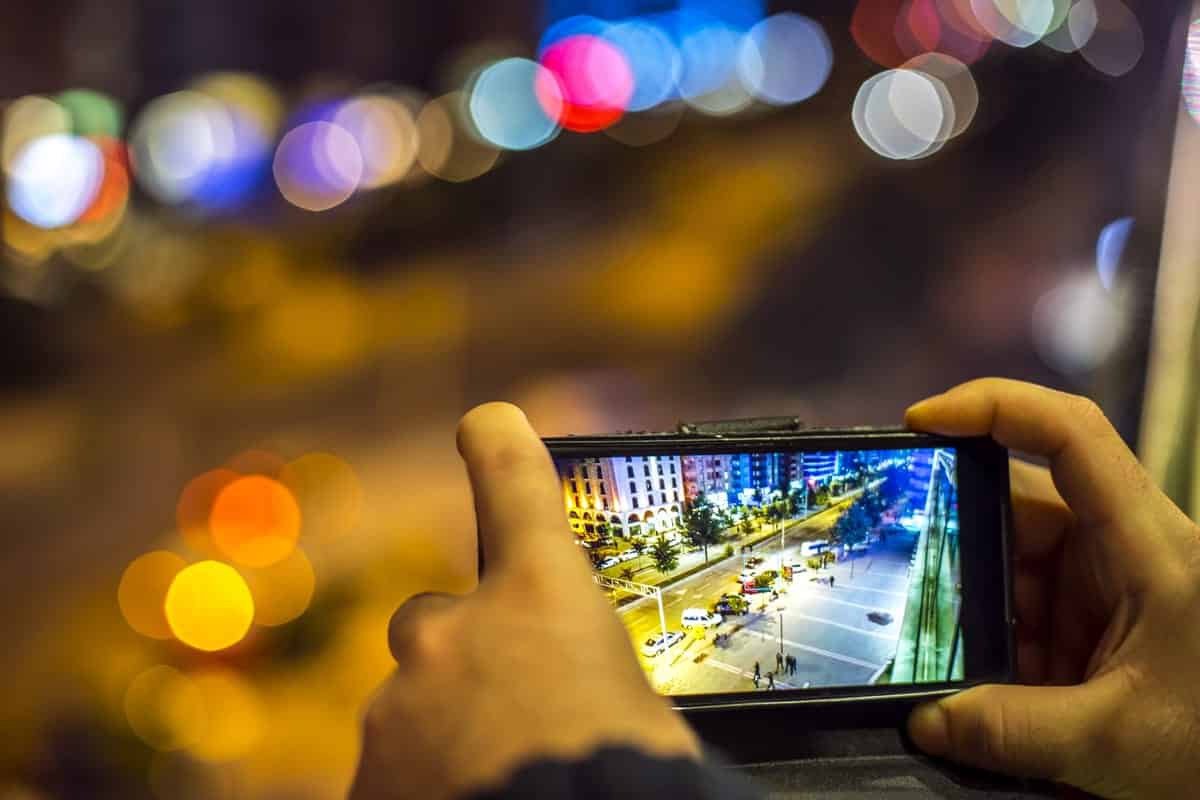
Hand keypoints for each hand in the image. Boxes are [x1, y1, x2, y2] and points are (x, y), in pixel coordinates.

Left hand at [350, 403, 699, 799]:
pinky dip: (419, 778)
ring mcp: (399, 703)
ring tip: (496, 777)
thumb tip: (589, 697)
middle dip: (465, 652)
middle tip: (511, 709)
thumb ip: (590, 678)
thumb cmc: (627, 785)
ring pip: (412, 701)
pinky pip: (392, 764)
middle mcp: (455, 633)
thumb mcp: (637, 713)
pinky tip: (465, 799)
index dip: (498, 441)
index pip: (513, 479)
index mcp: (540, 598)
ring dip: (445, 728)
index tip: (486, 422)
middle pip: (438, 618)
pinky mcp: (366, 774)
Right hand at [904, 379, 1199, 798]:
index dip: (995, 405)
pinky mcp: (1097, 618)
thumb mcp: (1119, 744)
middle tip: (899, 573)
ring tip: (935, 650)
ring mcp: (1109, 583)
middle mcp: (1127, 547)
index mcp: (1150, 547)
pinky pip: (1024, 607)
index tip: (921, 419)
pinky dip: (993, 638)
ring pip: (1014, 560)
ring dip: (975, 604)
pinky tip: (974, 680)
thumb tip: (923, 721)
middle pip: (1022, 503)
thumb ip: (1014, 732)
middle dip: (958, 537)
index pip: (1072, 434)